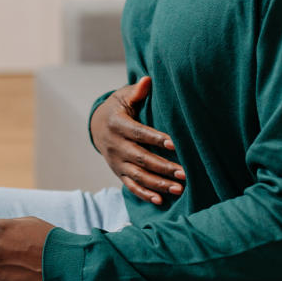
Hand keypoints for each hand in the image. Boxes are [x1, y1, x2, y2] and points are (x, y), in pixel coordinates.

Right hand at [90, 76, 185, 204]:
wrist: (97, 125)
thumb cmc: (118, 107)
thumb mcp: (124, 96)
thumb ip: (137, 92)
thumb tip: (148, 80)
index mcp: (117, 124)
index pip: (139, 133)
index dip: (156, 139)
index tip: (174, 144)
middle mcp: (115, 145)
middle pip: (141, 158)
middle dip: (163, 167)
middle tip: (184, 172)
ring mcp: (116, 161)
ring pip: (138, 176)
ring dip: (158, 184)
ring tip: (179, 188)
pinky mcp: (118, 172)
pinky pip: (131, 186)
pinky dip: (145, 195)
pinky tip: (161, 201)